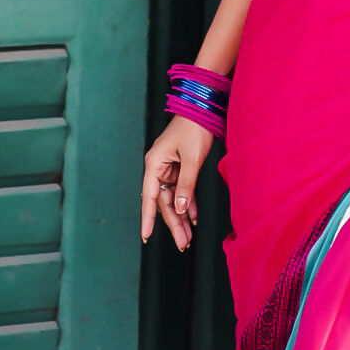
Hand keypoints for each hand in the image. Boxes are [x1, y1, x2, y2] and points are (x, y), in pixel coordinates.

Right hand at [141, 115, 214, 250]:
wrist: (203, 106)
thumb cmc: (194, 127)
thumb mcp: (192, 157)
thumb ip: (186, 184)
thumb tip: (180, 209)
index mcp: (154, 163)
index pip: (149, 197)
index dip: (148, 218)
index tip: (146, 237)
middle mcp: (158, 167)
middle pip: (164, 201)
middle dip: (173, 223)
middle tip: (182, 243)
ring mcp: (169, 166)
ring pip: (173, 197)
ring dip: (181, 216)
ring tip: (187, 236)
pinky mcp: (180, 165)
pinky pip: (182, 188)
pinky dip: (188, 202)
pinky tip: (192, 216)